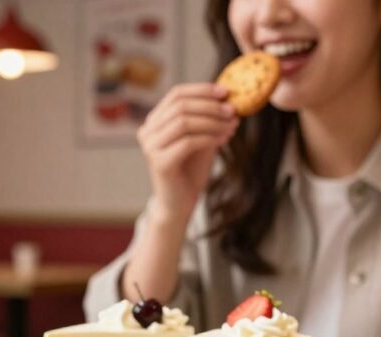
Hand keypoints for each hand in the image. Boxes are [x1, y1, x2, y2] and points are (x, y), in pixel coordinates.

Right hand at [137, 83, 237, 222]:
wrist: (179, 204)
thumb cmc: (190, 171)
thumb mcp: (201, 138)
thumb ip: (208, 119)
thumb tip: (228, 98)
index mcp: (154, 121)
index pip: (176, 94)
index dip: (202, 90)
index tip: (226, 92)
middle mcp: (148, 131)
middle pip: (180, 106)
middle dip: (210, 106)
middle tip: (233, 111)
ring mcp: (150, 147)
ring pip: (184, 122)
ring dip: (212, 122)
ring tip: (231, 126)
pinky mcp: (159, 162)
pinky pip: (188, 142)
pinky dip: (209, 138)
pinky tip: (222, 141)